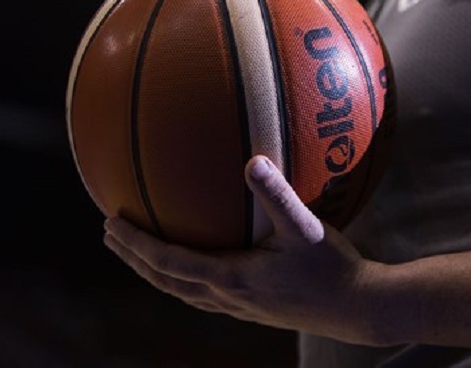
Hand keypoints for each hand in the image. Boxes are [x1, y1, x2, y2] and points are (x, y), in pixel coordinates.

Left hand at [103, 155, 377, 342]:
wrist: (360, 310)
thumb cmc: (335, 268)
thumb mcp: (307, 227)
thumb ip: (277, 193)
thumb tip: (252, 158)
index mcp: (232, 278)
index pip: (169, 262)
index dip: (136, 245)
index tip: (110, 224)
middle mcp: (229, 298)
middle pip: (166, 281)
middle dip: (134, 259)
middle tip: (110, 235)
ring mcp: (241, 308)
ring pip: (183, 292)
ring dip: (155, 271)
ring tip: (139, 252)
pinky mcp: (255, 311)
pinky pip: (205, 295)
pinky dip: (184, 279)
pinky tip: (194, 265)